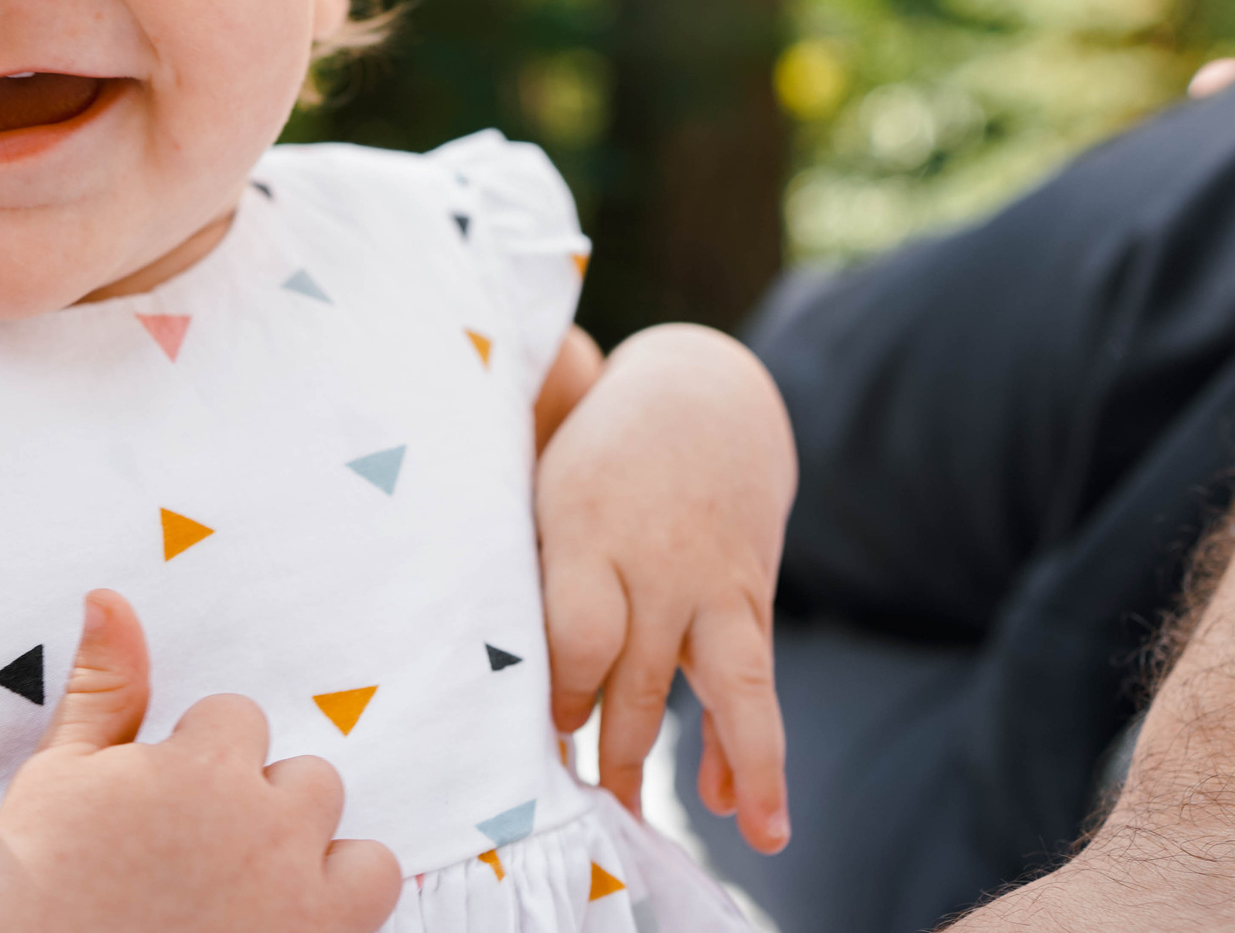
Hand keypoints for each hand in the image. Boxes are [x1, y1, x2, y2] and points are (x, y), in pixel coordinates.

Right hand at [0, 590, 399, 932]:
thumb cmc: (33, 889)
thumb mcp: (57, 777)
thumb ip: (103, 688)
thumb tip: (110, 598)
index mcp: (204, 770)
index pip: (239, 721)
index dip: (201, 760)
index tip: (166, 809)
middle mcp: (264, 827)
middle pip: (307, 780)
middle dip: (265, 807)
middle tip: (206, 858)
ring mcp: (297, 898)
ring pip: (354, 844)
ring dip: (314, 858)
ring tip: (253, 894)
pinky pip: (375, 896)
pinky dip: (341, 906)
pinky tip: (282, 923)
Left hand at [536, 322, 796, 854]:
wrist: (707, 398)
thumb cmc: (596, 455)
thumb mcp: (546, 485)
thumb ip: (527, 568)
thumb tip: (482, 661)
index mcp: (590, 528)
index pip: (581, 628)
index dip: (565, 690)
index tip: (543, 735)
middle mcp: (660, 563)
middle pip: (642, 671)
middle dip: (616, 747)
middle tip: (583, 809)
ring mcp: (712, 585)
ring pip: (731, 683)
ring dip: (738, 764)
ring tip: (745, 836)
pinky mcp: (748, 603)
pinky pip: (752, 685)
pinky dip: (750, 748)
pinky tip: (746, 813)